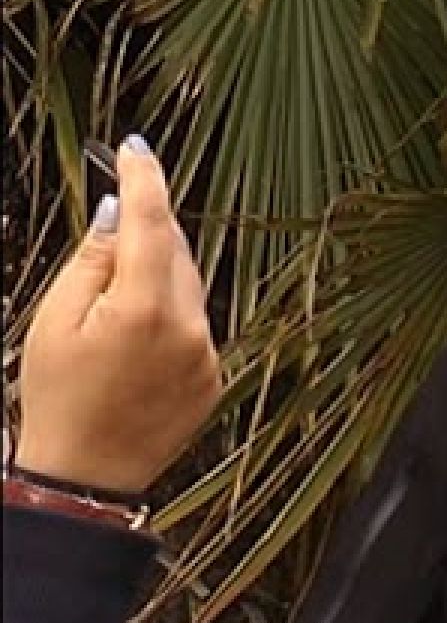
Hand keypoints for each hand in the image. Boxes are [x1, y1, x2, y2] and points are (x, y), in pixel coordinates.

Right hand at [14, 136, 220, 493]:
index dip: (146, 178)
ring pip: (189, 287)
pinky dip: (170, 314)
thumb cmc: (58, 397)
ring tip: (113, 306)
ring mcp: (207, 354)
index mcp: (145, 308)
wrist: (86, 474)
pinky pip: (196, 324)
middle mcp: (189, 327)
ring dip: (158, 276)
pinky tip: (134, 342)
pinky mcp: (214, 375)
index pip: (154, 222)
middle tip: (112, 229)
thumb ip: (94, 259)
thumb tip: (121, 210)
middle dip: (148, 233)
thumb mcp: (56, 319)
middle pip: (176, 251)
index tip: (136, 148)